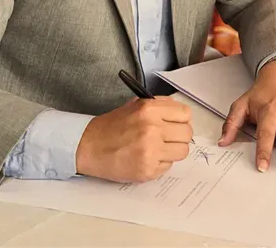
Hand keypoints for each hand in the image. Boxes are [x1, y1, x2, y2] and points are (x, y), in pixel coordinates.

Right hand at [75, 97, 192, 181]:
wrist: (88, 147)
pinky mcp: (147, 171)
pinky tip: (147, 158)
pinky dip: (160, 163)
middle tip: (168, 138)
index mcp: (150, 109)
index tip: (176, 123)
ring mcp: (150, 152)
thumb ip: (160, 106)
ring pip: (182, 152)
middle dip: (179, 136)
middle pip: (187, 134)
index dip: (181, 119)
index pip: (186, 114)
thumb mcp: (136, 105)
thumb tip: (182, 114)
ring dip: (173, 151)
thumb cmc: (112, 126)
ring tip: (158, 149)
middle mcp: (152, 129)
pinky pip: (168, 167)